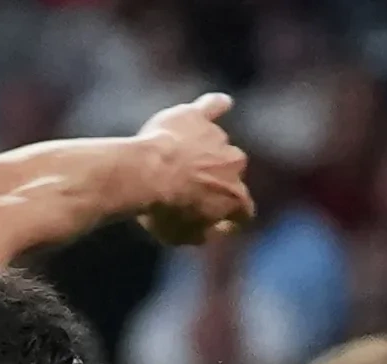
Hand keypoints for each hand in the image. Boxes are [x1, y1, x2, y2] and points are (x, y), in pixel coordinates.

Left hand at [131, 93, 252, 244]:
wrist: (143, 174)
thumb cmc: (161, 210)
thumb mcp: (181, 236)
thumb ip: (204, 234)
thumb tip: (216, 230)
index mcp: (235, 197)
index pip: (243, 209)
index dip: (228, 216)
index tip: (212, 220)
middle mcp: (234, 164)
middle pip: (230, 174)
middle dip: (212, 180)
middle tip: (182, 188)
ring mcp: (217, 138)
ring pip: (216, 145)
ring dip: (202, 151)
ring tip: (174, 160)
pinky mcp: (197, 118)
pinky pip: (212, 107)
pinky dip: (215, 106)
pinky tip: (221, 104)